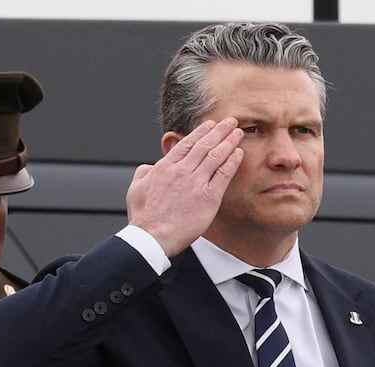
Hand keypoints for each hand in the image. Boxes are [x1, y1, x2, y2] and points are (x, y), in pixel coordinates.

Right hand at [126, 118, 243, 256]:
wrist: (151, 238)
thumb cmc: (144, 219)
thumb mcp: (136, 189)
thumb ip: (144, 173)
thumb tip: (149, 166)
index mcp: (164, 167)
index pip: (186, 144)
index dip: (201, 132)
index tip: (210, 124)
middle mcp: (181, 171)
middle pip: (204, 145)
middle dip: (219, 130)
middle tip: (231, 121)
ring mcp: (195, 183)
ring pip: (215, 155)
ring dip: (228, 141)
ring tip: (238, 132)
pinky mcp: (208, 197)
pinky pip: (223, 174)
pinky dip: (231, 161)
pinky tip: (239, 153)